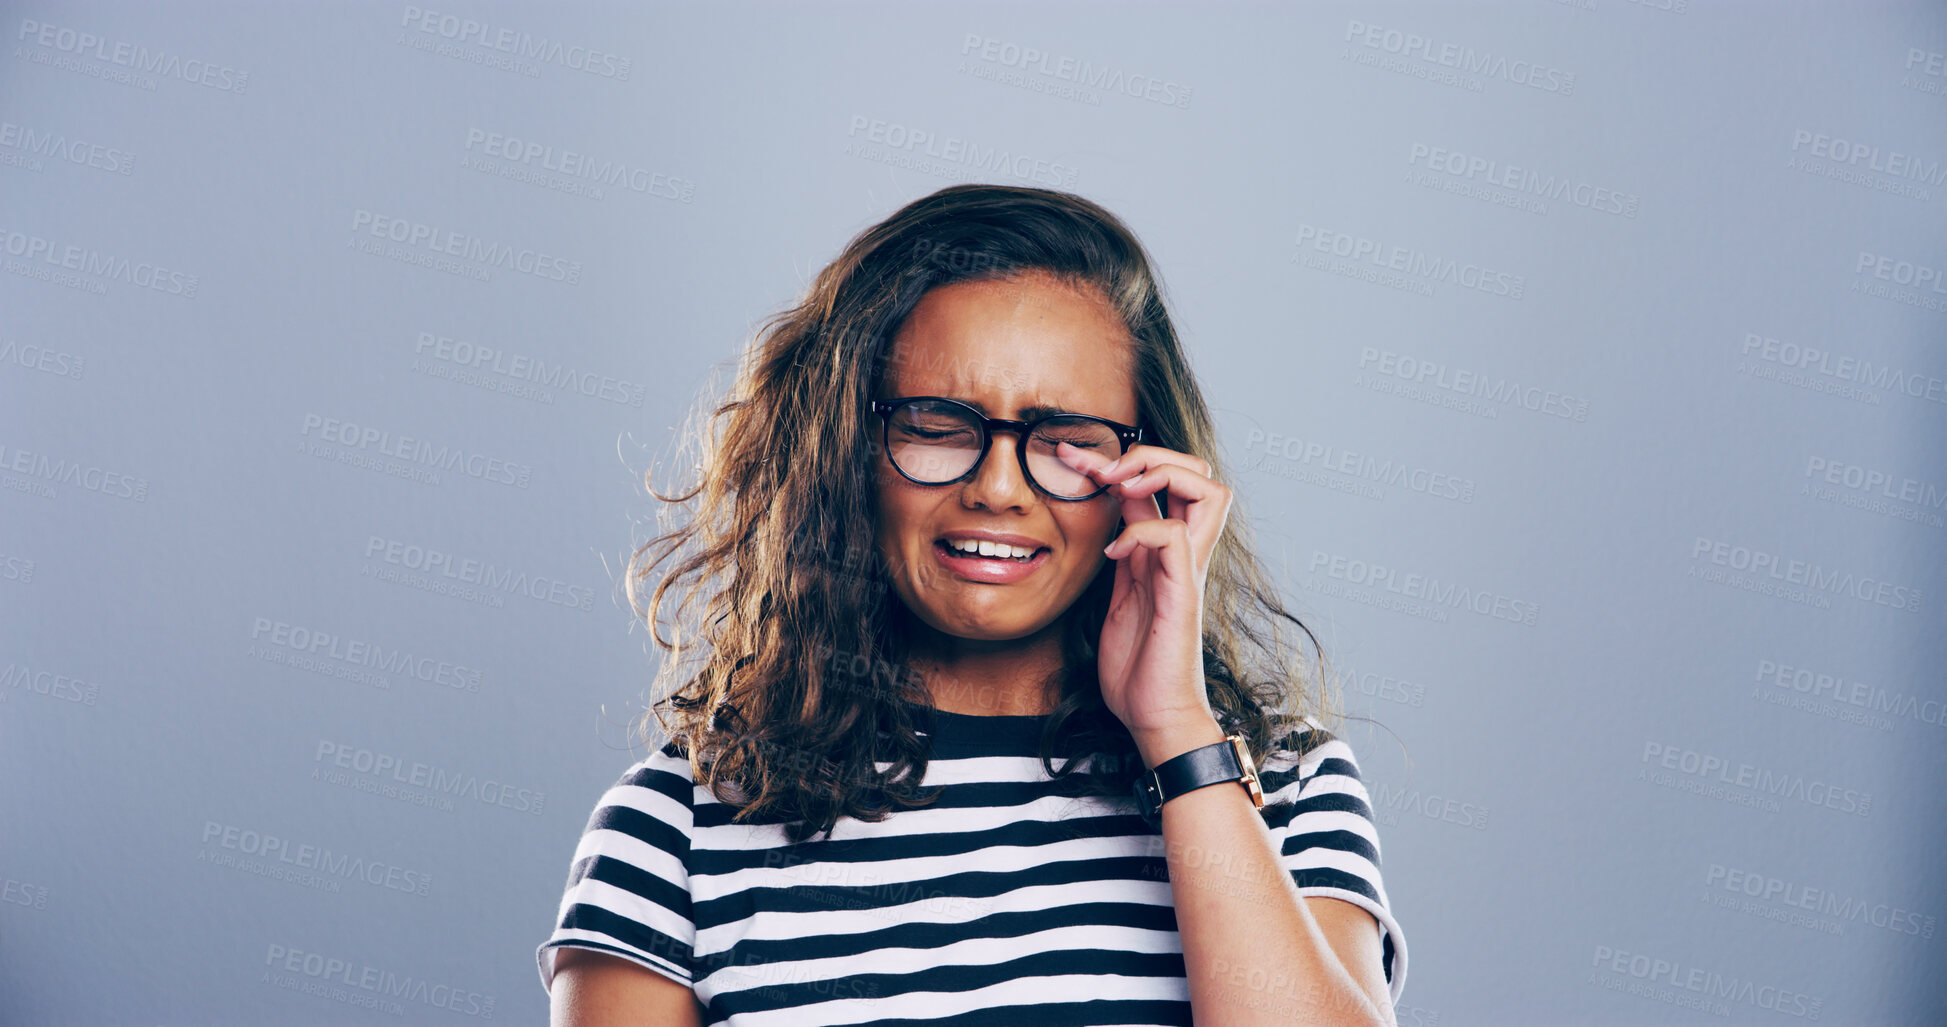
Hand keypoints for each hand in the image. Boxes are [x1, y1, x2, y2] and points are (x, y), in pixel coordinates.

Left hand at [1055, 441, 1233, 759]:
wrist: (1154, 716)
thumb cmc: (1138, 665)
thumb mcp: (1120, 594)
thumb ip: (1124, 555)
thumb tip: (1112, 519)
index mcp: (1167, 553)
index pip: (1161, 482)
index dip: (1121, 460)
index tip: (1072, 458)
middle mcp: (1185, 555)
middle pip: (1200, 472)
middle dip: (1152, 454)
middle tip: (1105, 470)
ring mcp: (1188, 572)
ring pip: (1209, 490)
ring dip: (1160, 475)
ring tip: (1119, 488)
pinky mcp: (1183, 594)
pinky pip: (1176, 537)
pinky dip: (1142, 531)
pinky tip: (1114, 552)